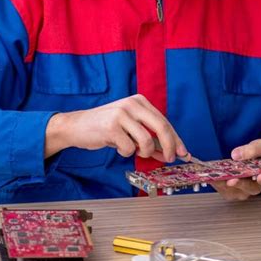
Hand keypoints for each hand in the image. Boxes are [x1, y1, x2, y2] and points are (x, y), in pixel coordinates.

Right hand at [45, 95, 188, 162]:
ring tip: (131, 149)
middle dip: (169, 147)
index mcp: (139, 101)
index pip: (164, 121)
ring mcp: (121, 114)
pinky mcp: (111, 126)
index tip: (183, 153)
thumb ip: (149, 137)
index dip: (176, 139)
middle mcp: (132, 104)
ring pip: (146, 141)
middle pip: (161, 127)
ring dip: (142, 152)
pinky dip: (125, 153)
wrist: (77, 126)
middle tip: (169, 159)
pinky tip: (116, 146)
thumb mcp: (130, 128)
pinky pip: (128, 148)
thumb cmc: (106, 127)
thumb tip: (169, 153)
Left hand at [210, 139, 260, 201]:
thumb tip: (236, 155)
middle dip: (240, 184)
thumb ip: (253, 150)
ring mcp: (242, 191)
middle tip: (232, 180)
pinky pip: (222, 189)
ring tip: (216, 176)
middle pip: (248, 188)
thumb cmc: (260, 154)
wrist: (250, 156)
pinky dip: (216, 182)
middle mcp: (254, 187)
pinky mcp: (230, 191)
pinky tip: (210, 175)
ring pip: (233, 191)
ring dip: (224, 183)